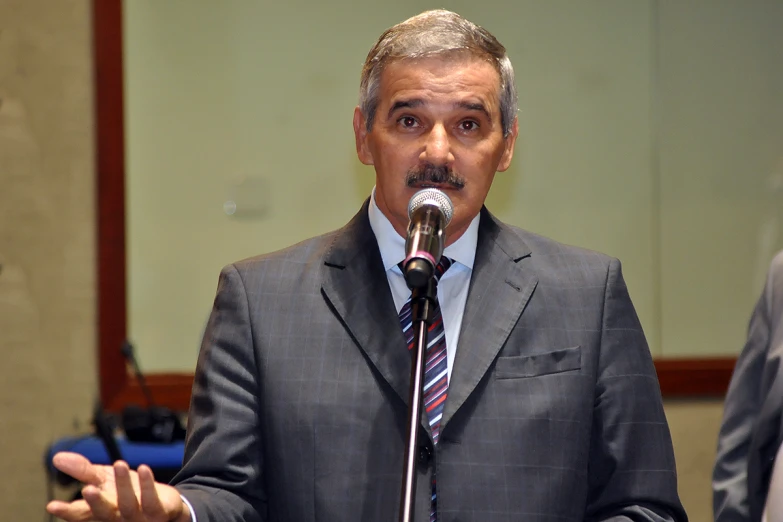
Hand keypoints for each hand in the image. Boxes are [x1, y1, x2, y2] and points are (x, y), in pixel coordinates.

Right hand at [46, 452, 189, 521]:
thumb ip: (82, 471)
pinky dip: (147, 484)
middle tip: (87, 490)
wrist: (166, 505)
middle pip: (104, 513)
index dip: (67, 512)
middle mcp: (117, 518)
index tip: (51, 505)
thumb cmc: (130, 493)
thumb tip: (56, 457)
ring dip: (123, 484)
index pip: (81, 514)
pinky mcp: (159, 512)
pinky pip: (152, 500)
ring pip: (128, 504)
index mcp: (102, 511)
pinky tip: (143, 468)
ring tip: (119, 463)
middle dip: (95, 503)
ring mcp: (139, 517)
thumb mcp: (105, 479)